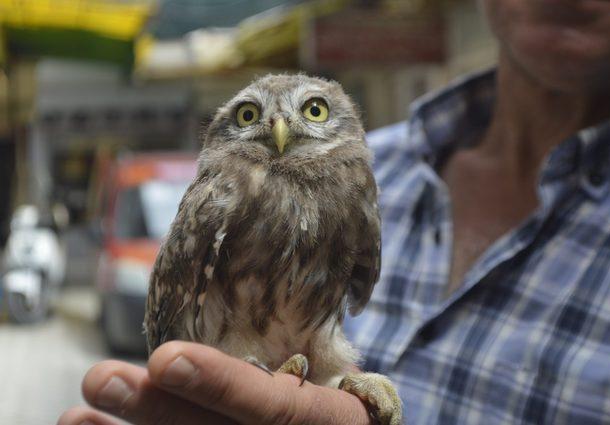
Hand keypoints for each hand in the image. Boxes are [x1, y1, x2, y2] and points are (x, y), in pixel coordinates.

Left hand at [58, 341, 373, 424]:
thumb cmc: (332, 401)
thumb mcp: (332, 379)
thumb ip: (292, 363)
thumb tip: (233, 325)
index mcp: (320, 420)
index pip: (272, 408)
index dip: (220, 385)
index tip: (167, 359)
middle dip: (157, 409)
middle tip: (101, 378)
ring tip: (76, 413)